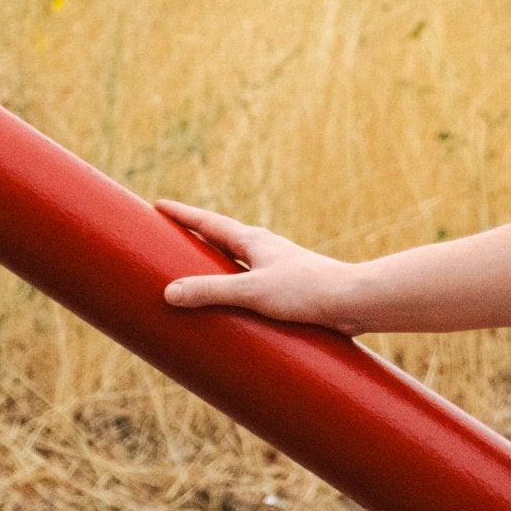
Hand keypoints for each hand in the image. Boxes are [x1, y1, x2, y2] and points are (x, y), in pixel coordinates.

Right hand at [155, 197, 361, 333]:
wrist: (352, 300)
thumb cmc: (306, 290)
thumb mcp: (252, 291)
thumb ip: (211, 291)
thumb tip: (169, 292)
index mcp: (253, 240)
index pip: (208, 222)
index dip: (182, 214)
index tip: (158, 205)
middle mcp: (263, 249)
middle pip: (220, 239)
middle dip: (194, 238)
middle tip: (168, 239)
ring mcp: (276, 267)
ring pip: (236, 262)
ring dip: (213, 264)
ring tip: (192, 275)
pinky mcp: (286, 288)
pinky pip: (249, 283)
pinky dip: (231, 287)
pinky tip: (230, 305)